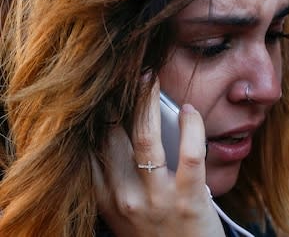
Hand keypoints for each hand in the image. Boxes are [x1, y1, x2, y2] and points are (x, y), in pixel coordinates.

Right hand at [92, 81, 223, 235]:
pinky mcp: (189, 199)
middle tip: (127, 76)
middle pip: (112, 137)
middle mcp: (125, 199)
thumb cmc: (160, 234)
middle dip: (119, 100)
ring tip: (150, 80)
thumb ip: (119, 179)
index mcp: (106, 201)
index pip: (90, 150)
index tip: (103, 93)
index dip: (95, 117)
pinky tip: (190, 111)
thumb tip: (121, 130)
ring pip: (145, 139)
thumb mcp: (127, 212)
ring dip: (146, 102)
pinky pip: (190, 153)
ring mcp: (157, 199)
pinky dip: (191, 126)